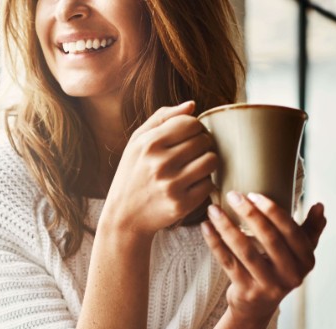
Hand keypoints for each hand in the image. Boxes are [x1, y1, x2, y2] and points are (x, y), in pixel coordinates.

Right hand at [101, 100, 217, 234]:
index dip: (194, 127)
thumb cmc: (132, 174)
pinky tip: (191, 184)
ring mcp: (172, 185)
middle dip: (202, 144)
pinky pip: (209, 184)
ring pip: (211, 160)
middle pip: (204, 140)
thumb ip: (162, 119)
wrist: (124, 215)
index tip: (188, 136)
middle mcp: (160, 163)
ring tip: (195, 166)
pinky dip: (204, 183)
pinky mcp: (182, 204)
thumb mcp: (136, 143)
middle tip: (192, 153)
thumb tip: (192, 105)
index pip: (190, 123)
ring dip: (207, 162)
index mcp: (149, 144)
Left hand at [201, 191, 326, 322]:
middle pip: (269, 239)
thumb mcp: (298, 253)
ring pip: (245, 251)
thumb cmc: (278, 271)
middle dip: (249, 214)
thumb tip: (319, 206)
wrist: (258, 306)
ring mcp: (268, 285)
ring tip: (213, 209)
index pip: (291, 232)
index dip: (273, 212)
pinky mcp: (246, 290)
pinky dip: (215, 242)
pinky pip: (227, 262)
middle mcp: (290, 274)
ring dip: (227, 227)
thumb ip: (310, 230)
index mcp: (305, 260)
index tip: (254, 194)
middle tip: (233, 195)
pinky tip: (206, 226)